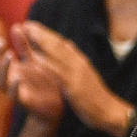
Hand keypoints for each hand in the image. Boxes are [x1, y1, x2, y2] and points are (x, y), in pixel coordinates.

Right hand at [0, 27, 64, 123]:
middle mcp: (8, 79)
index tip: (0, 37)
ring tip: (10, 54)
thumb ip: (25, 45)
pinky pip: (14, 95)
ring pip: (0, 81)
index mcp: (10, 69)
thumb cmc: (43, 80)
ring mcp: (14, 91)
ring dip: (3, 67)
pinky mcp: (24, 102)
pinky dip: (14, 86)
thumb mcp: (35, 59)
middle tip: (0, 42)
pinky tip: (17, 77)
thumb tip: (17, 26)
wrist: (56, 104)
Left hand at [20, 20, 125, 135]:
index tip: (33, 26)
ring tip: (27, 34)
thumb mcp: (86, 74)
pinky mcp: (73, 87)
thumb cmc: (96, 96)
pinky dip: (45, 64)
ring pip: (56, 54)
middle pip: (57, 45)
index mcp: (80, 61)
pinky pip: (56, 74)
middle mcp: (78, 64)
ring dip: (41, 43)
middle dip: (41, 34)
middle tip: (26, 24)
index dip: (47, 34)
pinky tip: (34, 59)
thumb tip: (68, 44)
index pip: (61, 44)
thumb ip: (76, 59)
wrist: (109, 112)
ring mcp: (76, 74)